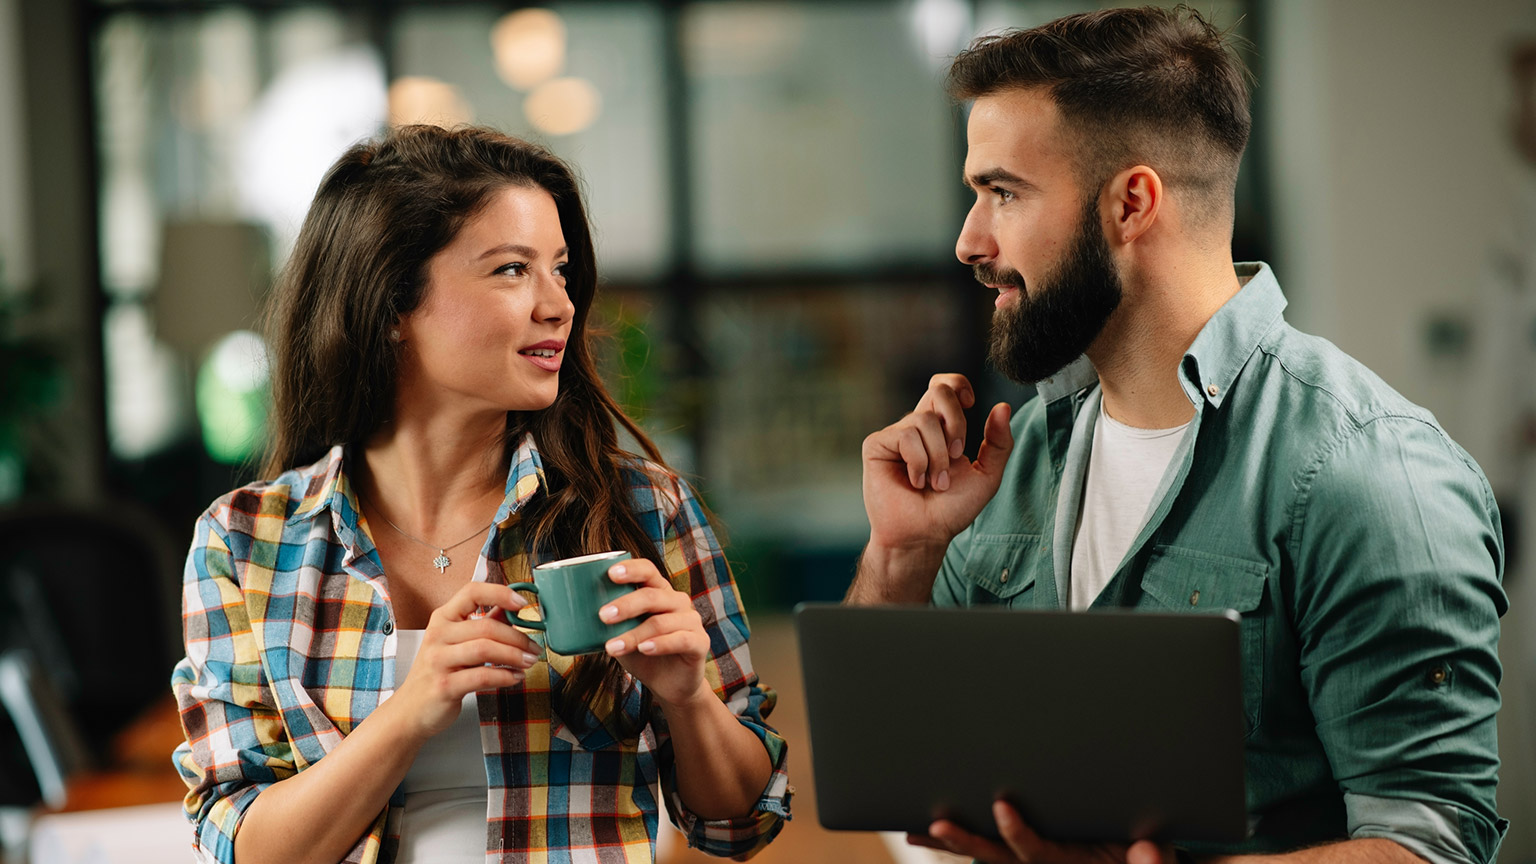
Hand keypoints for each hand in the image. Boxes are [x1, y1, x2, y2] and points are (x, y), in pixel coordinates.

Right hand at [389, 581, 542, 739]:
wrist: (410, 710)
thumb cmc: (438, 673)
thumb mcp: (456, 643)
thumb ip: (482, 624)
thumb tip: (510, 608)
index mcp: (443, 618)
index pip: (471, 592)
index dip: (499, 593)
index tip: (522, 602)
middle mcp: (438, 635)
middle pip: (486, 627)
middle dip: (518, 638)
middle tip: (534, 648)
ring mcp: (438, 661)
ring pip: (485, 649)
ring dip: (514, 656)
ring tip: (529, 662)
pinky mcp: (444, 686)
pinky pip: (482, 676)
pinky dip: (504, 676)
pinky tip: (515, 677)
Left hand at [597, 557, 710, 707]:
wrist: (670, 685)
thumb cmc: (643, 654)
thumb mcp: (621, 634)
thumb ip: (606, 622)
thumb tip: (562, 613)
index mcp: (659, 592)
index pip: (648, 570)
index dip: (631, 569)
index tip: (609, 574)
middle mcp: (677, 602)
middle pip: (652, 595)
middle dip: (625, 604)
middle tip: (602, 615)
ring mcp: (691, 621)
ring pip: (661, 622)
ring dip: (633, 634)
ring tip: (611, 648)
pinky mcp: (699, 643)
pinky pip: (680, 639)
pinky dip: (660, 644)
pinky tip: (644, 649)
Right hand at [862, 373, 1013, 552]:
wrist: (924, 534)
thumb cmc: (951, 509)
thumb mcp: (986, 475)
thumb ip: (999, 443)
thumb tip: (1003, 407)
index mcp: (941, 428)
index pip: (946, 386)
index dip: (958, 385)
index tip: (972, 403)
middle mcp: (917, 426)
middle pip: (938, 390)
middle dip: (956, 421)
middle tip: (958, 454)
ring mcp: (896, 434)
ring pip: (925, 420)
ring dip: (938, 457)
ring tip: (935, 482)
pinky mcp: (877, 445)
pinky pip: (905, 436)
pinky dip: (918, 462)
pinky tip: (915, 481)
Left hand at [909, 801, 1172, 863]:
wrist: (1126, 861)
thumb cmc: (1132, 854)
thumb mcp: (1145, 858)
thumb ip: (1149, 859)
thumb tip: (1150, 852)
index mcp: (1062, 860)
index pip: (1032, 848)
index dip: (1016, 831)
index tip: (1001, 806)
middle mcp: (1036, 861)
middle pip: (993, 855)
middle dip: (964, 841)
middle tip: (936, 825)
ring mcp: (1022, 857)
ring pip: (981, 851)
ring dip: (948, 842)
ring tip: (914, 830)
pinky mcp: (1015, 851)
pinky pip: (981, 847)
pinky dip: (952, 841)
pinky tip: (920, 831)